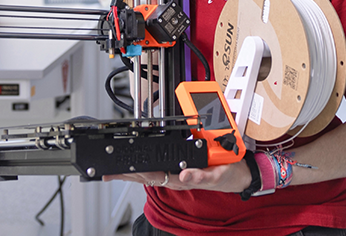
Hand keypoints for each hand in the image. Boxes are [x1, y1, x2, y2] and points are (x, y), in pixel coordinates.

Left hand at [103, 160, 251, 192]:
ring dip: (132, 172)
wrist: (238, 174)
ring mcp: (177, 173)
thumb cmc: (226, 174)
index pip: (153, 176)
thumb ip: (201, 176)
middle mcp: (176, 177)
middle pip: (146, 175)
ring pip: (150, 171)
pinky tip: (135, 169)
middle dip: (126, 174)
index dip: (135, 174)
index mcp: (181, 178)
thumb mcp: (217, 175)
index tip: (121, 171)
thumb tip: (185, 176)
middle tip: (107, 172)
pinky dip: (145, 167)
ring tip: (115, 171)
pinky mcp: (181, 166)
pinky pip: (159, 166)